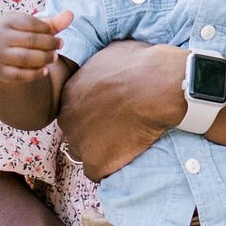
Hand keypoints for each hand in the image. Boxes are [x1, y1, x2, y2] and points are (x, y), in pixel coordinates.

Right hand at [0, 12, 62, 89]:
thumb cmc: (20, 36)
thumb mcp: (32, 27)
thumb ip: (52, 23)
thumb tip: (71, 14)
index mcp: (6, 21)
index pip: (31, 23)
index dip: (48, 30)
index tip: (59, 36)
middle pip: (31, 40)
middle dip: (49, 44)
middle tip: (60, 45)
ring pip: (26, 58)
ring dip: (45, 58)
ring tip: (54, 57)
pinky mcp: (1, 72)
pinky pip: (21, 74)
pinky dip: (36, 73)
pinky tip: (45, 70)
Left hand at [57, 39, 186, 176]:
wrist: (157, 87)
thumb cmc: (140, 65)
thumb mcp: (111, 53)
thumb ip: (99, 65)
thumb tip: (105, 64)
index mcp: (69, 93)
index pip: (74, 109)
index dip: (93, 112)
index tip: (111, 112)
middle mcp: (68, 119)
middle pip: (76, 132)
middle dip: (94, 132)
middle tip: (119, 128)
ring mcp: (80, 143)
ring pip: (86, 153)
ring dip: (102, 151)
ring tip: (125, 143)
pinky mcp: (97, 163)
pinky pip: (98, 173)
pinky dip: (112, 167)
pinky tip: (127, 156)